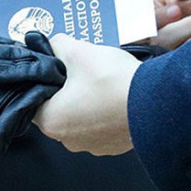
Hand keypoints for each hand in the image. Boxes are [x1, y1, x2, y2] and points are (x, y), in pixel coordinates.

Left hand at [33, 34, 140, 155]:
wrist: (155, 102)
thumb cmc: (113, 81)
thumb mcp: (79, 52)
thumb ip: (58, 45)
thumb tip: (53, 44)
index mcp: (51, 121)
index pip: (36, 98)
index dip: (47, 79)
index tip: (59, 68)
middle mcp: (68, 140)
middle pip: (60, 107)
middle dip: (69, 88)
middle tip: (84, 69)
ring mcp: (93, 146)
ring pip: (82, 116)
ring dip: (89, 100)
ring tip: (104, 80)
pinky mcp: (113, 145)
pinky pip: (102, 125)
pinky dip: (107, 111)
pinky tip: (117, 94)